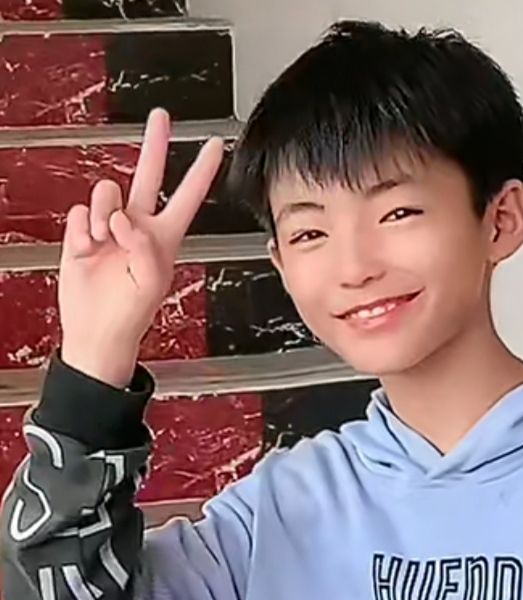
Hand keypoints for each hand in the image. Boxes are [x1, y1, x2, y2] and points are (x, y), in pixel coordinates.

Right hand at [58, 108, 224, 387]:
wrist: (96, 331)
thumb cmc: (130, 314)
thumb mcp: (150, 283)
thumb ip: (143, 247)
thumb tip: (122, 219)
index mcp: (164, 237)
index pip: (188, 197)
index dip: (202, 171)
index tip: (216, 145)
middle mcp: (138, 225)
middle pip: (148, 175)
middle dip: (155, 145)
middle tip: (160, 118)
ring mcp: (110, 226)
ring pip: (106, 192)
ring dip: (102, 216)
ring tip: (103, 242)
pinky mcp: (84, 231)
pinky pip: (80, 212)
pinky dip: (81, 231)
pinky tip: (87, 249)